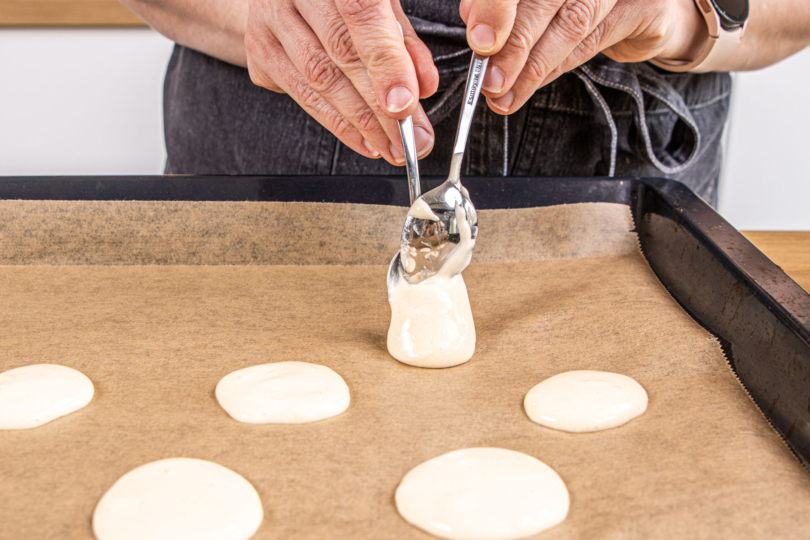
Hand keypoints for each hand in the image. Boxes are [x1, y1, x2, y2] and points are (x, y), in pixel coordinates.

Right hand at [245, 0, 438, 163]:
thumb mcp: (382, 3)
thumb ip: (403, 42)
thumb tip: (422, 87)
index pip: (363, 15)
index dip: (386, 64)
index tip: (404, 105)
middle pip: (339, 56)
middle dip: (378, 108)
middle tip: (406, 139)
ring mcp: (269, 18)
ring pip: (317, 80)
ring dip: (358, 123)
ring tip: (388, 145)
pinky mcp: (258, 47)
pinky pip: (300, 93)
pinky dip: (335, 122)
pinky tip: (361, 138)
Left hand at [460, 0, 708, 113]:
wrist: (643, 10)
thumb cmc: (579, 3)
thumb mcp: (536, 2)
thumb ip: (507, 11)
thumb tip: (478, 31)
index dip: (495, 7)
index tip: (480, 42)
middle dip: (513, 46)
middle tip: (490, 82)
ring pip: (570, 24)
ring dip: (533, 67)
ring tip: (505, 94)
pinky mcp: (644, 6)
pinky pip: (593, 40)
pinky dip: (557, 67)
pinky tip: (533, 84)